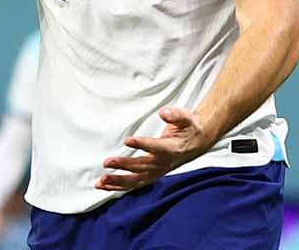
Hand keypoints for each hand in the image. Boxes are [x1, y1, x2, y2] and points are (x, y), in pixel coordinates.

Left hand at [96, 107, 215, 191]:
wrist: (197, 143)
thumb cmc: (188, 128)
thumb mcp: (186, 117)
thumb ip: (175, 115)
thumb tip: (164, 112)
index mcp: (172, 148)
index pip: (156, 148)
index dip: (143, 144)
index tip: (128, 140)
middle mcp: (164, 163)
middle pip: (142, 166)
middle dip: (124, 166)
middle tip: (107, 162)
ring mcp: (158, 171)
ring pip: (137, 180)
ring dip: (118, 181)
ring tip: (101, 181)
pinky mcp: (152, 175)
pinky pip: (135, 184)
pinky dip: (119, 186)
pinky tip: (104, 186)